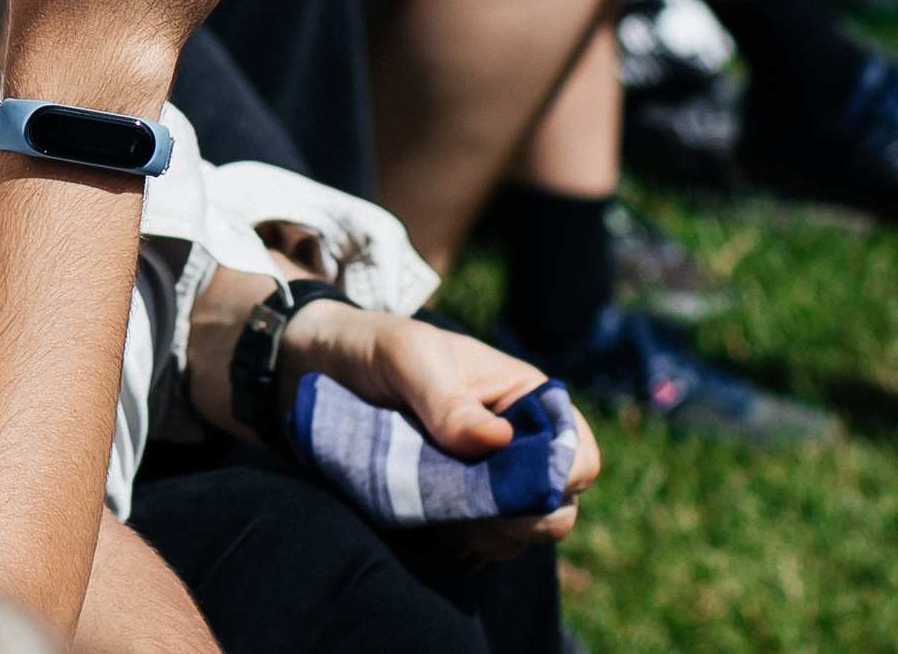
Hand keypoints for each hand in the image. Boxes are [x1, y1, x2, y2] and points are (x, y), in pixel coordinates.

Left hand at [280, 307, 601, 552]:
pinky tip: (418, 518)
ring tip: (427, 498)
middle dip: (516, 515)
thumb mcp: (407, 357)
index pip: (578, 456)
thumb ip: (447, 400)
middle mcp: (517, 448)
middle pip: (554, 510)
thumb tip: (498, 443)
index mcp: (527, 401)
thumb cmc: (374, 347)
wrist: (319, 370)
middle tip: (460, 498)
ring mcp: (485, 485)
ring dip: (478, 530)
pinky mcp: (452, 512)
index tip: (514, 483)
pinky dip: (452, 543)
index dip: (558, 479)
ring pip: (515, 537)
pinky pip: (472, 549)